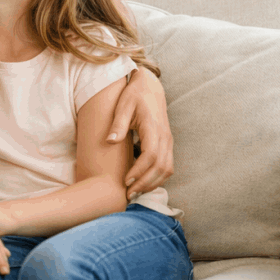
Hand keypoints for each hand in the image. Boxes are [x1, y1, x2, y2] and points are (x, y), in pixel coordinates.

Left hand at [107, 69, 174, 198]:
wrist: (150, 85)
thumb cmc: (134, 94)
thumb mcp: (123, 106)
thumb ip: (118, 124)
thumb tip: (110, 141)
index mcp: (154, 127)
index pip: (150, 155)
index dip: (139, 170)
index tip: (126, 180)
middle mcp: (165, 136)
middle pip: (161, 167)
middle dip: (145, 183)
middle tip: (128, 194)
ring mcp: (168, 140)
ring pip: (167, 169)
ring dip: (153, 183)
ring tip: (135, 192)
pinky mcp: (167, 143)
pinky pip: (167, 165)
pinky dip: (157, 177)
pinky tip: (143, 182)